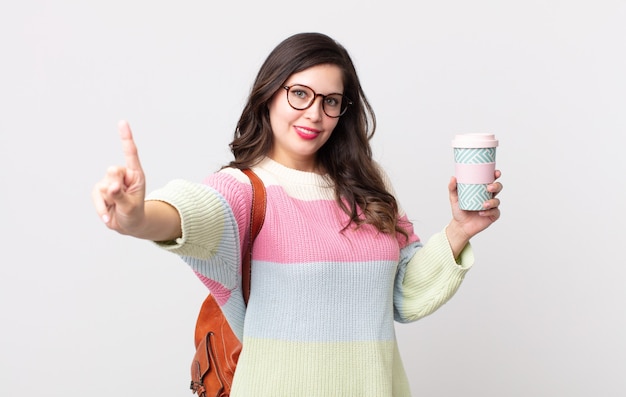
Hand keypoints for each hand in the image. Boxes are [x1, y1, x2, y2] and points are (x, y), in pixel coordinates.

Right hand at [92, 120, 145, 234]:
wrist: (127, 225)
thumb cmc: (134, 214)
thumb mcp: (131, 207)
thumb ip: (120, 195)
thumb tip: (110, 186)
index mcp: (136, 174)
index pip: (131, 153)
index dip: (126, 138)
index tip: (122, 122)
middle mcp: (123, 174)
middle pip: (112, 171)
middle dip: (115, 188)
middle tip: (122, 200)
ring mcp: (109, 181)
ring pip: (103, 186)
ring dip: (110, 201)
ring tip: (117, 207)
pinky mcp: (99, 189)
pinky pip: (96, 196)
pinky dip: (101, 208)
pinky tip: (108, 216)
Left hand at [445, 170, 502, 255]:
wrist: (460, 225)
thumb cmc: (459, 210)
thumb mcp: (454, 198)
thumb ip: (452, 188)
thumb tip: (453, 177)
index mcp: (481, 190)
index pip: (491, 180)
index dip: (495, 175)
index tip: (495, 173)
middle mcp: (488, 197)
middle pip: (498, 188)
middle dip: (496, 186)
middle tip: (488, 188)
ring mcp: (491, 206)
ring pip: (497, 201)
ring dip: (492, 201)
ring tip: (483, 204)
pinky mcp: (492, 216)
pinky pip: (495, 212)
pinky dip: (489, 212)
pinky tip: (481, 213)